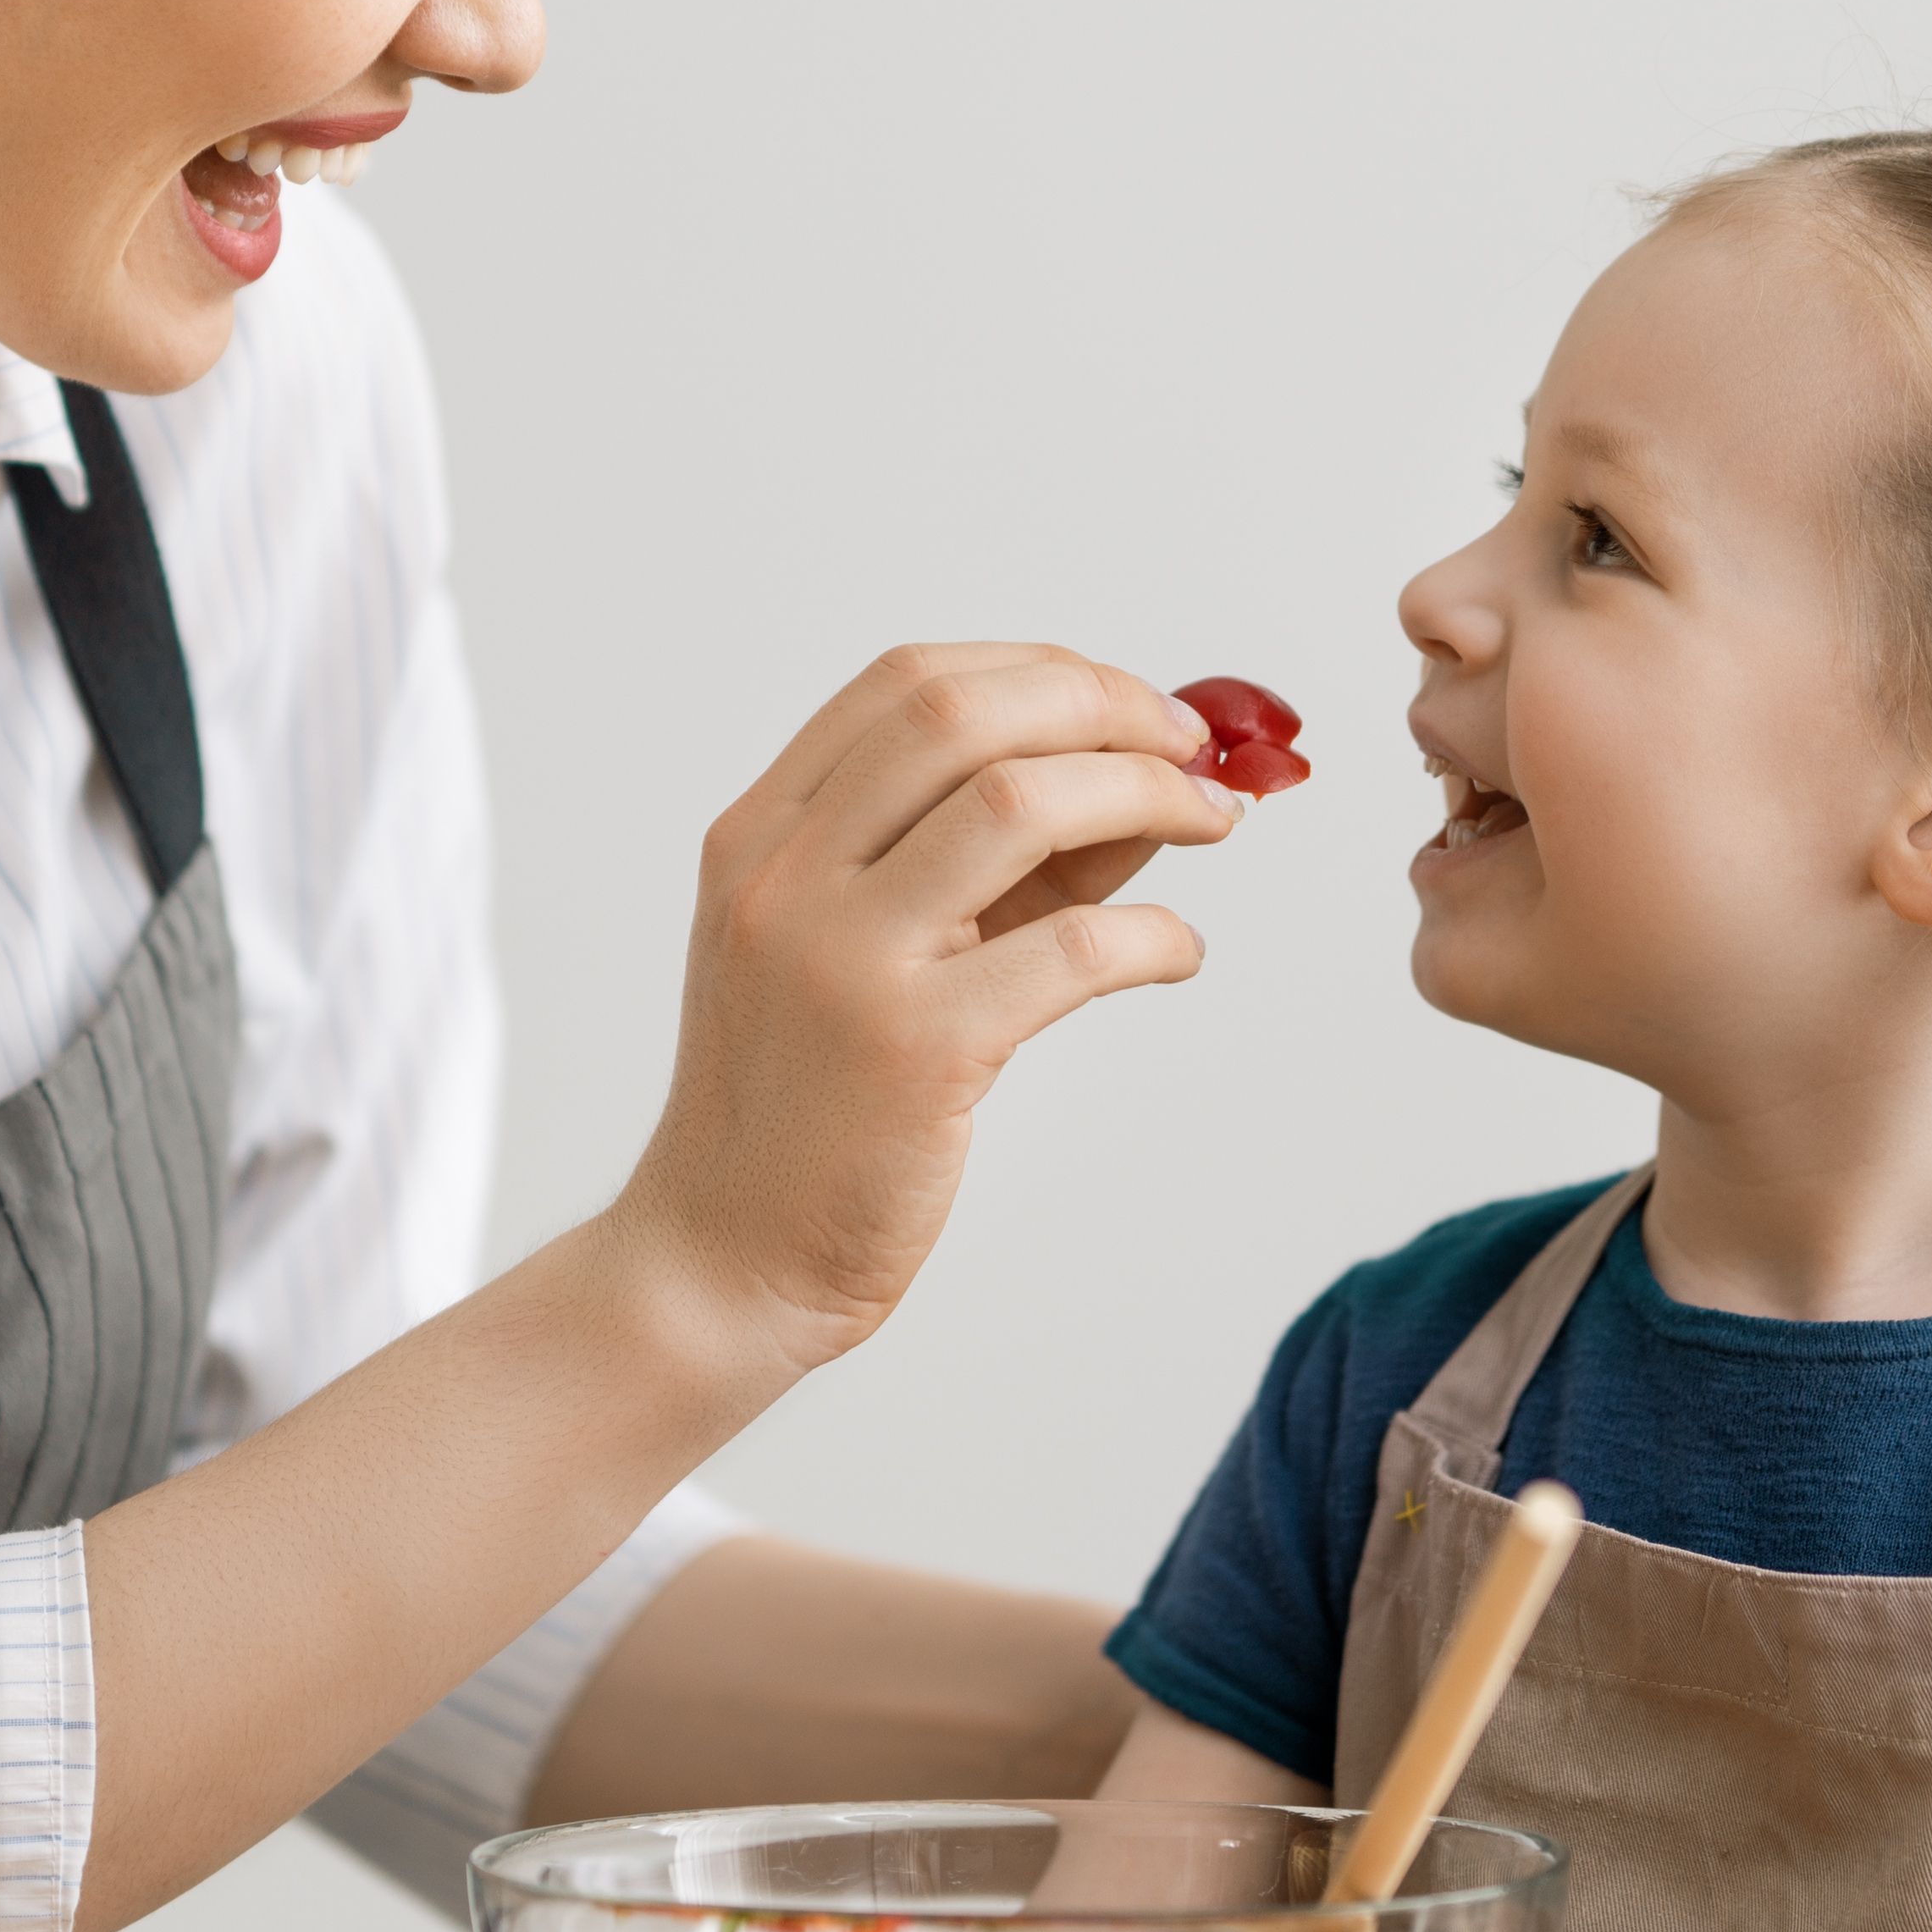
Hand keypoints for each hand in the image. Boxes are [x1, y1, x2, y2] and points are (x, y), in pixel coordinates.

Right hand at [616, 645, 1233, 1352]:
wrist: (721, 1260)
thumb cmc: (810, 1105)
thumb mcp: (863, 952)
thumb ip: (983, 865)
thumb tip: (1143, 784)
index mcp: (761, 835)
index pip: (910, 685)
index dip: (1043, 672)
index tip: (1131, 704)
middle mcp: (785, 877)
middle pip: (962, 716)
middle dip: (1104, 705)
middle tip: (1191, 746)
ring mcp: (842, 960)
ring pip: (1017, 803)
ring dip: (1145, 791)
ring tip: (1210, 823)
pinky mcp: (912, 1052)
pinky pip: (1073, 949)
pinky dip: (1157, 934)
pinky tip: (1180, 952)